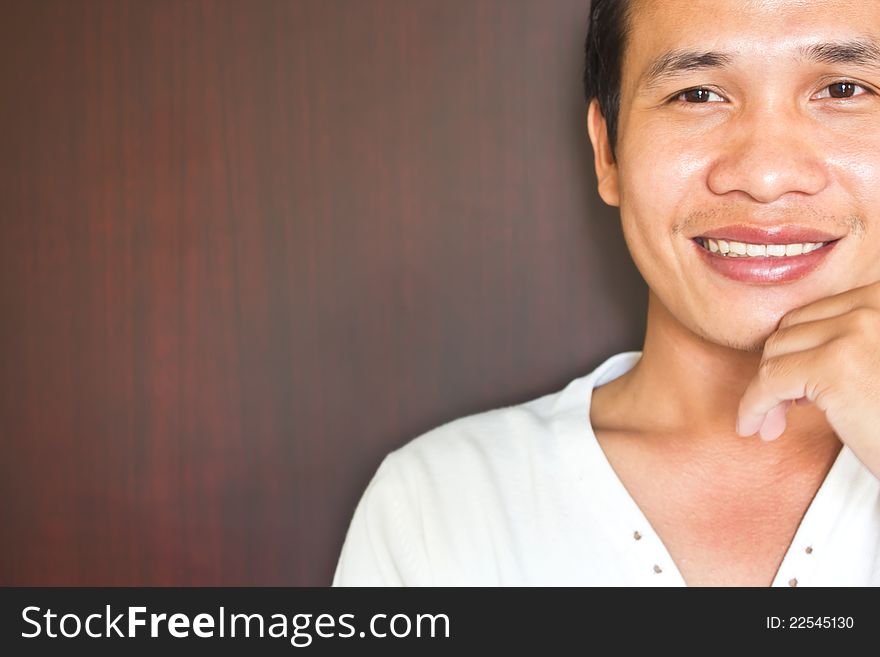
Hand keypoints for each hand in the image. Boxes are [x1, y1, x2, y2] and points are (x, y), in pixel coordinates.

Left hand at [736, 281, 879, 479]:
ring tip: (775, 422)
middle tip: (783, 408)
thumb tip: (784, 355)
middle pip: (792, 328)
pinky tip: (756, 427)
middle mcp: (875, 303)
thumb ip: (845, 345)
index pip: (817, 315)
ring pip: (776, 353)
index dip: (798, 352)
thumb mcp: (874, 364)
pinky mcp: (835, 365)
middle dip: (778, 368)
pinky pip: (770, 381)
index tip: (796, 389)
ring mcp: (856, 330)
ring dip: (766, 390)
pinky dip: (754, 406)